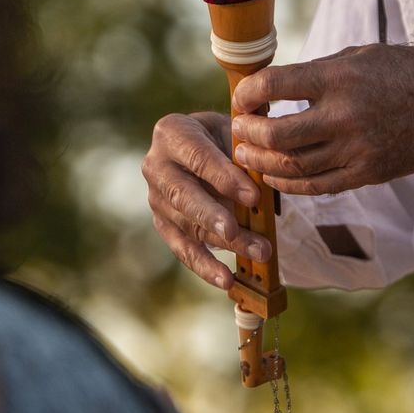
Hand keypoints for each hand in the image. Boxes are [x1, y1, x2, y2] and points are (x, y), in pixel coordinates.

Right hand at [142, 112, 274, 289]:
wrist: (209, 147)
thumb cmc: (226, 137)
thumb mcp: (234, 132)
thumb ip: (242, 154)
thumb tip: (257, 188)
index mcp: (172, 132)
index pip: (197, 157)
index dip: (224, 177)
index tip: (253, 197)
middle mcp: (155, 165)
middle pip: (182, 195)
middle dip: (211, 216)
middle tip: (235, 232)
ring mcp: (156, 198)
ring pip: (187, 225)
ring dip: (223, 243)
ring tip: (258, 253)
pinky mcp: (163, 224)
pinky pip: (182, 248)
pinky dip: (206, 266)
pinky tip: (227, 279)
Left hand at [230, 44, 413, 194]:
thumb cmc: (401, 71)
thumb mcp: (355, 57)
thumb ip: (313, 73)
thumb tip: (270, 89)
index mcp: (338, 78)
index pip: (274, 86)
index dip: (247, 94)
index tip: (241, 99)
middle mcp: (344, 116)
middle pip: (277, 135)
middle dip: (247, 134)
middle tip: (238, 130)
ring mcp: (356, 149)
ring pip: (293, 166)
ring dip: (261, 162)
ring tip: (246, 155)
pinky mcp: (367, 173)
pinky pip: (317, 187)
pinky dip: (288, 184)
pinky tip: (272, 177)